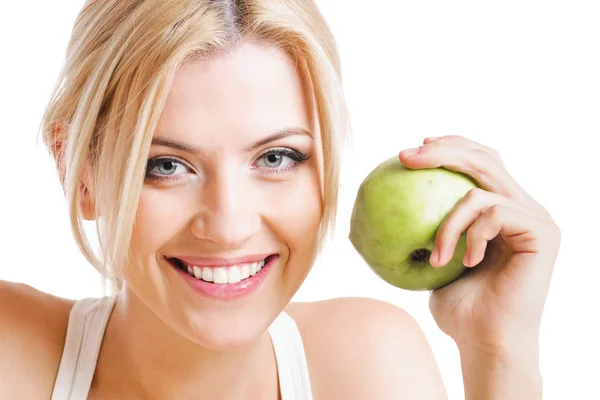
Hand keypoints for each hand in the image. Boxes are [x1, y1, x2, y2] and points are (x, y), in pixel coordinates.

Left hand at [399, 135, 561, 352]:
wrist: (485, 341)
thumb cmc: (459, 307)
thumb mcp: (434, 258)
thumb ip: (429, 228)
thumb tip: (386, 205)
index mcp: (504, 210)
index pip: (482, 162)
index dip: (451, 146)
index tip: (415, 148)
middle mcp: (524, 208)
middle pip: (486, 159)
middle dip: (442, 151)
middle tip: (406, 156)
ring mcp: (536, 219)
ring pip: (480, 191)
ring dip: (446, 223)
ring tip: (436, 258)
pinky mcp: (543, 232)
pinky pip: (493, 213)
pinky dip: (469, 235)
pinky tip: (466, 262)